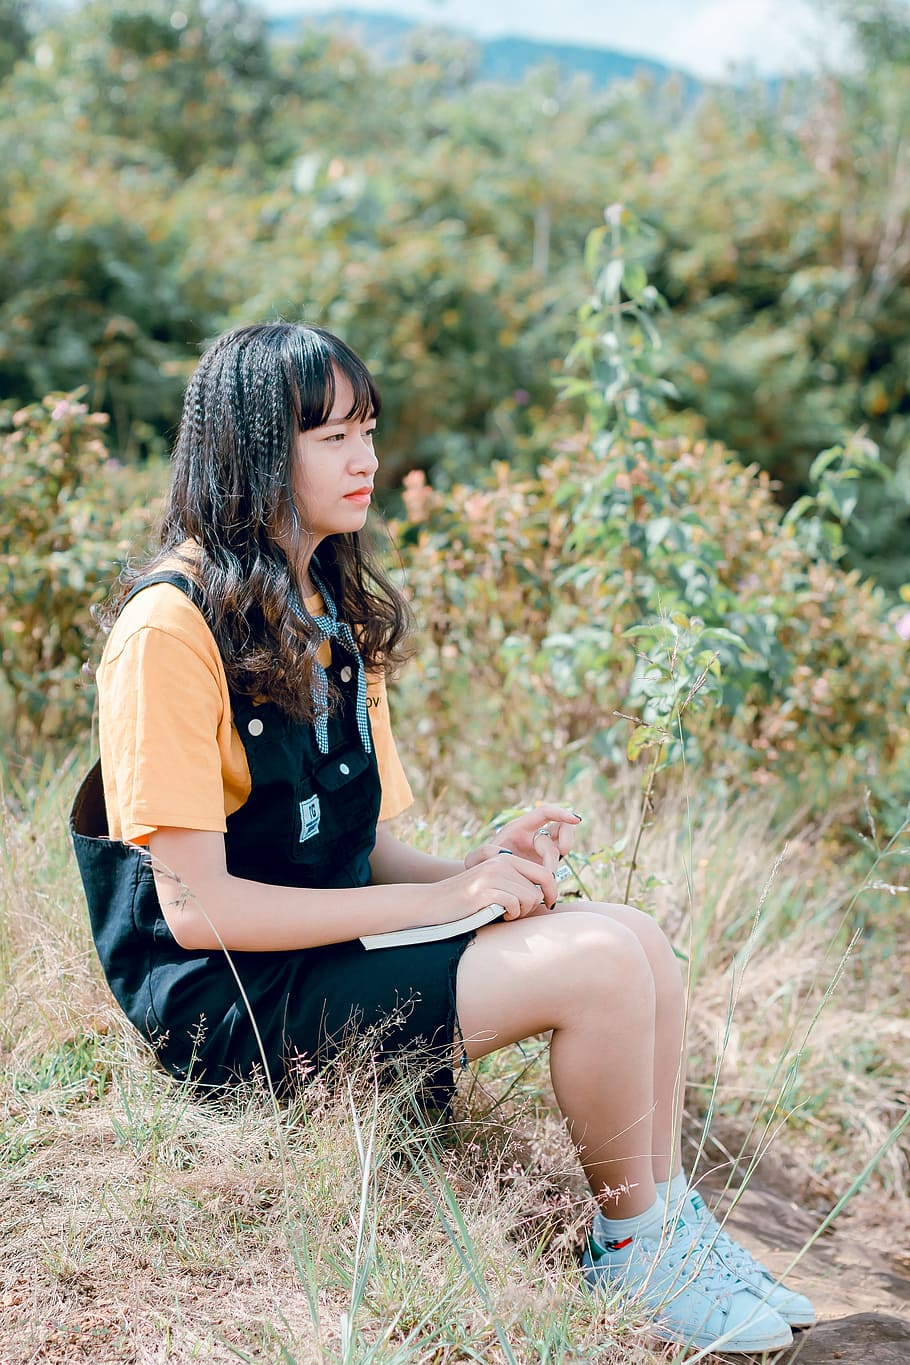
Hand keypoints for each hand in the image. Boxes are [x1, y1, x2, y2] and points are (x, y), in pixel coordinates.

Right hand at [437, 854, 559, 920]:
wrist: (432, 902)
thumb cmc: (466, 901)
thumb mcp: (493, 884)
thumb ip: (515, 884)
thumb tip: (547, 898)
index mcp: (505, 858)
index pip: (544, 872)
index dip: (553, 891)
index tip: (550, 904)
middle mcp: (501, 863)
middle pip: (540, 889)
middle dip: (533, 906)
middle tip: (517, 913)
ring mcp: (492, 876)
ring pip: (530, 898)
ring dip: (520, 912)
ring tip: (504, 913)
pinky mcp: (484, 891)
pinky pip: (515, 905)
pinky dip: (510, 915)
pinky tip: (496, 914)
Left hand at [464, 804, 580, 875]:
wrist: (483, 883)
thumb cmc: (478, 867)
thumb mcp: (474, 859)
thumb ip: (483, 854)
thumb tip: (502, 853)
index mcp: (520, 828)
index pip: (546, 813)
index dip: (562, 813)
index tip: (576, 820)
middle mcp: (534, 837)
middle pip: (561, 831)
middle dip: (557, 850)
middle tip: (546, 871)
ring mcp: (542, 852)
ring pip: (563, 849)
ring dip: (556, 865)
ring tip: (543, 881)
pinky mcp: (545, 868)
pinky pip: (558, 869)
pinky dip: (555, 881)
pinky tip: (546, 894)